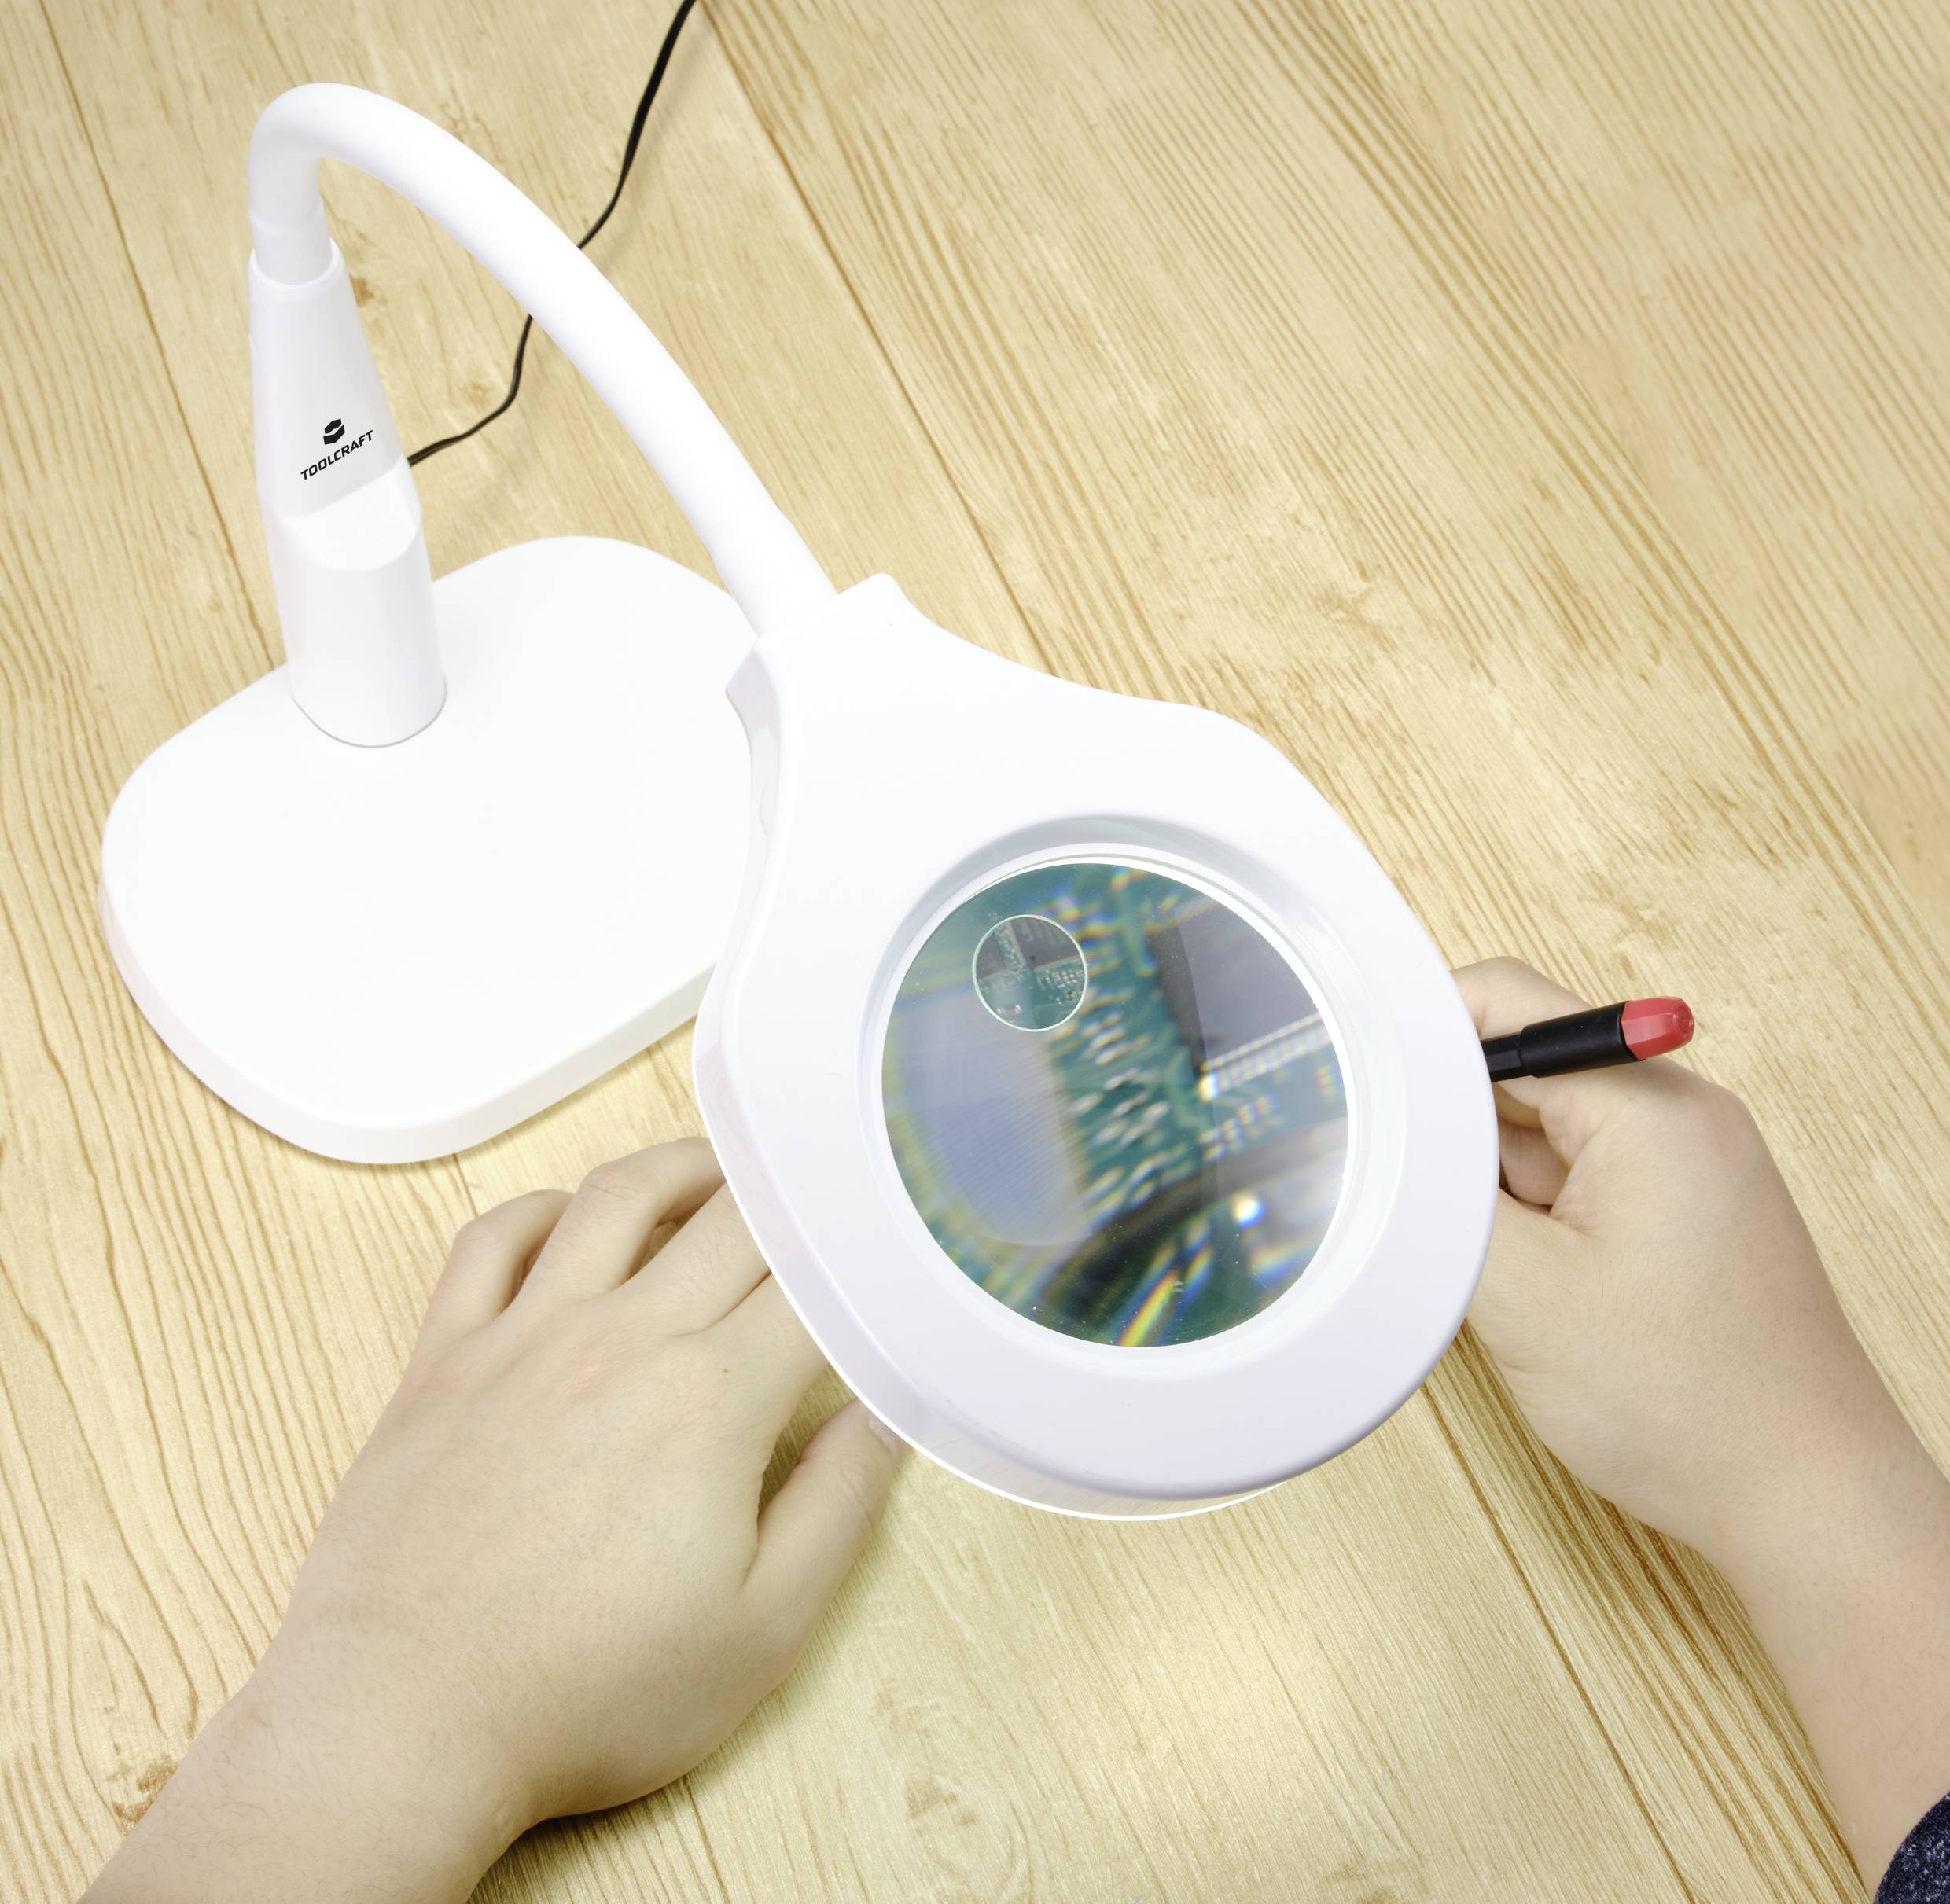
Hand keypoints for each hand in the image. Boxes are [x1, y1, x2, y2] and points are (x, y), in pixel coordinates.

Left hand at [86, 1139, 905, 1903]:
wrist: (405, 1719)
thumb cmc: (591, 1693)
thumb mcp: (762, 1631)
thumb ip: (839, 1505)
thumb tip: (886, 1411)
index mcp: (713, 1396)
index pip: (812, 1287)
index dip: (860, 1263)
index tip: (885, 1257)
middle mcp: (622, 1336)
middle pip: (729, 1219)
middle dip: (790, 1201)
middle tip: (821, 1204)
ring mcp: (524, 1336)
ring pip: (613, 1198)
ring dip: (680, 1171)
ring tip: (718, 1180)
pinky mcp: (444, 1358)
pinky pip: (492, 1239)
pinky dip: (542, 1209)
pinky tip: (572, 1223)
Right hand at [1456, 957, 1949, 1879]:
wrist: (1801, 1500)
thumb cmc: (1687, 1405)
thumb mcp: (1523, 1294)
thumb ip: (1443, 1195)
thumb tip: (1384, 1130)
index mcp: (1650, 1108)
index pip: (1509, 1005)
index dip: (1415, 1030)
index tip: (1349, 1073)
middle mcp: (1678, 1115)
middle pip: (1520, 1064)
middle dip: (1446, 1121)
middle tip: (1384, 1179)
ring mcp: (1684, 1164)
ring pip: (1539, 1127)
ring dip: (1486, 1177)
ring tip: (1466, 1252)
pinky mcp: (1679, 1211)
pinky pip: (1574, 1175)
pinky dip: (1525, 1212)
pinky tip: (1508, 1275)